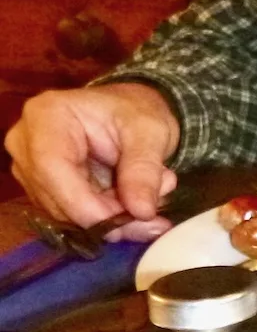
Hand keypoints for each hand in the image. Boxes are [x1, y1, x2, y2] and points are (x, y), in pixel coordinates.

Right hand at [5, 82, 180, 241]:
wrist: (132, 114)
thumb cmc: (137, 111)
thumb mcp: (151, 132)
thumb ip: (144, 169)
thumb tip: (141, 211)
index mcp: (46, 115)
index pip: (51, 167)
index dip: (85, 203)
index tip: (126, 220)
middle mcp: (27, 144)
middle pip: (56, 198)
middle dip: (107, 216)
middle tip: (154, 215)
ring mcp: (31, 169)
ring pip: (66, 214)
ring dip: (112, 219)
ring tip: (150, 200)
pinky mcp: (45, 189)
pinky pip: (73, 217)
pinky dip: (108, 219)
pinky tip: (135, 204)